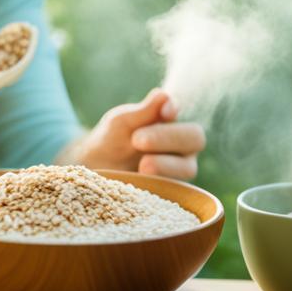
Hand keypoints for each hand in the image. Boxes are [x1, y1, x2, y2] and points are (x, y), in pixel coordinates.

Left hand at [75, 89, 205, 179]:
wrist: (96, 172)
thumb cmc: (111, 140)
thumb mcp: (120, 122)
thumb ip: (143, 112)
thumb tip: (164, 97)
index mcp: (172, 124)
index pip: (182, 112)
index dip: (178, 113)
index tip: (165, 113)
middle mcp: (183, 147)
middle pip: (195, 138)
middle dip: (168, 137)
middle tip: (137, 140)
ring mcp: (179, 172)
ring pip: (189, 168)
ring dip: (165, 164)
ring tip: (141, 165)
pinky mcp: (171, 193)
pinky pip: (176, 191)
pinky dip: (159, 185)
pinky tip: (141, 181)